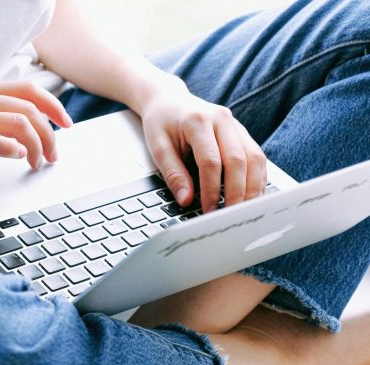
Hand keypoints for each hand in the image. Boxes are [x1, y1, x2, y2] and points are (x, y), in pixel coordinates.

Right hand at [0, 81, 72, 173]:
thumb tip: (28, 129)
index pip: (29, 90)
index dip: (54, 106)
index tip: (66, 123)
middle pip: (30, 109)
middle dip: (50, 134)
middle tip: (53, 155)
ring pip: (18, 124)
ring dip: (36, 146)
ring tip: (37, 163)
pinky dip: (11, 149)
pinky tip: (18, 157)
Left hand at [139, 77, 266, 212]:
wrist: (168, 99)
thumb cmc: (161, 122)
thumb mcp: (158, 147)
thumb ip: (173, 174)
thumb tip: (186, 200)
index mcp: (198, 120)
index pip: (211, 161)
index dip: (212, 189)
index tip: (208, 210)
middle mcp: (222, 119)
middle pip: (239, 160)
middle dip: (237, 192)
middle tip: (230, 215)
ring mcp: (235, 124)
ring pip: (254, 158)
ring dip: (252, 187)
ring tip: (244, 210)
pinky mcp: (241, 132)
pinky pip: (256, 156)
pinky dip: (256, 178)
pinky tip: (250, 195)